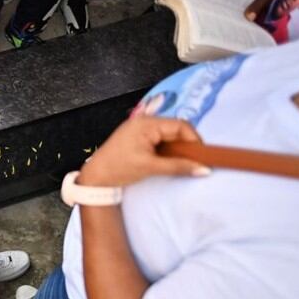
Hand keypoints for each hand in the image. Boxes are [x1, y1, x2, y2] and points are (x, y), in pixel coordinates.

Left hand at [77, 115, 208, 187]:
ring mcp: (139, 128)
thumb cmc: (119, 168)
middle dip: (186, 144)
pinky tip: (169, 159)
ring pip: (168, 134)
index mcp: (146, 123)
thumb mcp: (151, 167)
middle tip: (193, 160)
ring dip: (176, 147)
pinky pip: (159, 138)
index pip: (180, 125)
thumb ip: (178, 166)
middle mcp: (144, 121)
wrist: (95, 177)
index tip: (201, 155)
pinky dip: (167, 148)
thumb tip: (204, 169)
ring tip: (182, 161)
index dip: (194, 139)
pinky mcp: (137, 136)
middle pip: (175, 128)